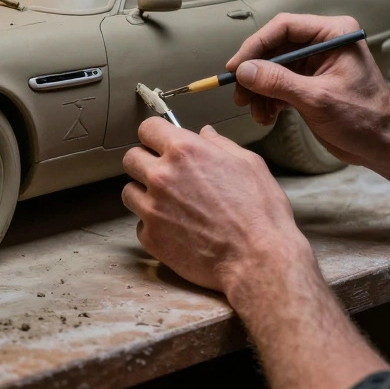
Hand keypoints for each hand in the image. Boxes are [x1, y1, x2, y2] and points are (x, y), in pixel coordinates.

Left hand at [121, 118, 311, 292]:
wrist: (257, 260)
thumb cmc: (260, 213)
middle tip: (165, 174)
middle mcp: (162, 177)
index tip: (161, 143)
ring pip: (129, 191)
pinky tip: (176, 228)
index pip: (147, 128)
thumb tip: (205, 134)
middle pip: (131, 158)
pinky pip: (140, 224)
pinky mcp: (151, 238)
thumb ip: (220, 144)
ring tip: (170, 203)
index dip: (156, 135)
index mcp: (184, 151)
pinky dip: (153, 225)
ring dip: (144, 194)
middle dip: (145, 163)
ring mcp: (152, 209)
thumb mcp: (249, 165)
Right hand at [227, 13, 389, 164]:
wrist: (384, 145)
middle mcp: (324, 43)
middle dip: (255, 72)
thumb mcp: (317, 99)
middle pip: (275, 48)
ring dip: (259, 90)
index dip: (256, 45)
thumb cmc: (366, 118)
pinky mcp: (310, 82)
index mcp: (334, 34)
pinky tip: (267, 115)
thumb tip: (245, 71)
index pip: (284, 27)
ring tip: (255, 110)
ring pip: (273, 68)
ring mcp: (316, 63)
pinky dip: (269, 99)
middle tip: (239, 92)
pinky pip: (279, 84)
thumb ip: (278, 82)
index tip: (236, 66)